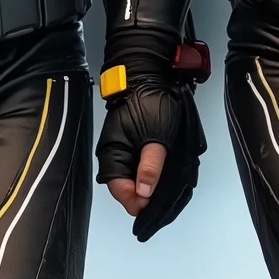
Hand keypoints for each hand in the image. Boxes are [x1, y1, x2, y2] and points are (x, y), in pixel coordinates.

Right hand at [96, 82, 204, 239]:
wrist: (148, 75)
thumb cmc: (150, 102)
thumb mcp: (156, 138)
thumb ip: (150, 167)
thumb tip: (144, 193)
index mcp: (113, 154)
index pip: (120, 190)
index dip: (136, 200)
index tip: (153, 203)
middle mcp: (114, 155)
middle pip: (126, 187)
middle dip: (143, 194)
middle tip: (163, 196)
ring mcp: (123, 150)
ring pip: (133, 178)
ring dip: (148, 184)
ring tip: (165, 185)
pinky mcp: (132, 144)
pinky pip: (138, 166)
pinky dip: (149, 173)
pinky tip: (162, 173)